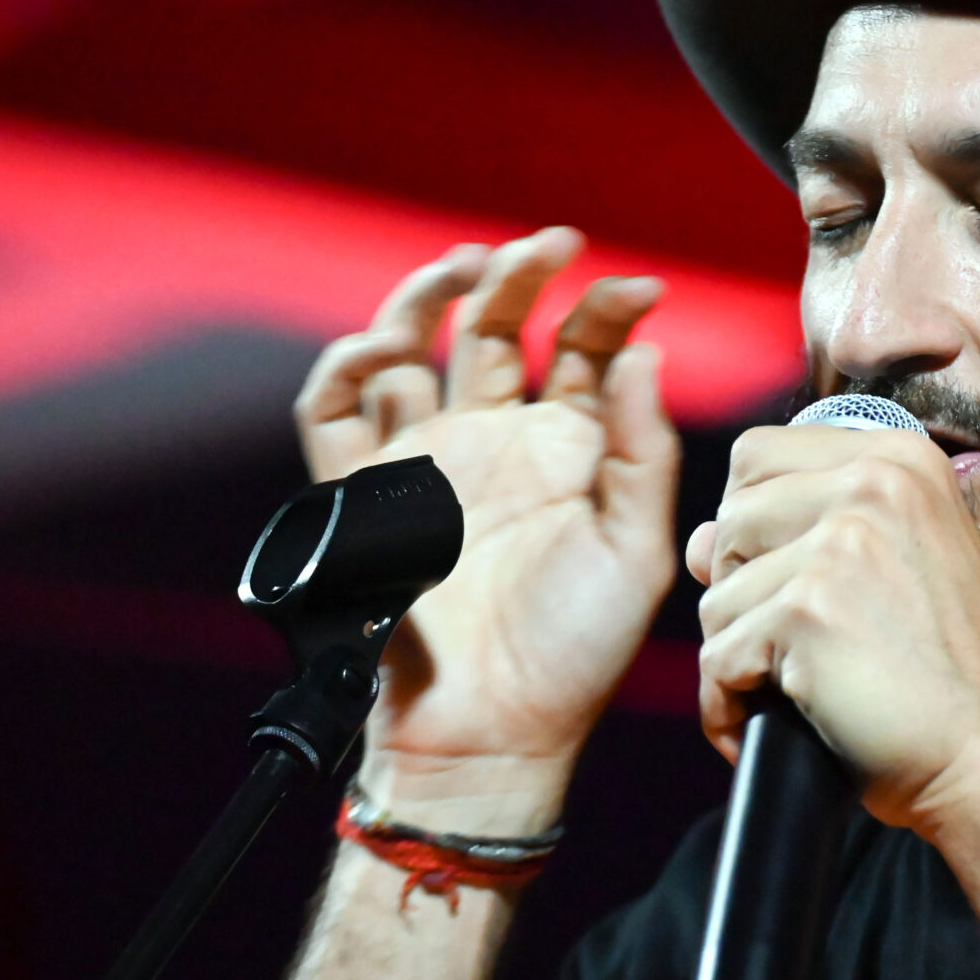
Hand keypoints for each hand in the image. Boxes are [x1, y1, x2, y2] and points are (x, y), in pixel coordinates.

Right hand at [295, 228, 679, 826]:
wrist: (489, 734)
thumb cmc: (572, 655)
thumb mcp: (637, 548)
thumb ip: (641, 449)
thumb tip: (644, 352)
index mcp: (568, 450)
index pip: (581, 348)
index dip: (606, 307)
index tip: (639, 287)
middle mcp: (496, 443)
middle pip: (493, 327)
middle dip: (516, 274)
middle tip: (549, 244)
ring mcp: (427, 462)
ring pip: (411, 348)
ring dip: (428, 296)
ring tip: (466, 268)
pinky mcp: (364, 498)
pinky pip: (335, 416)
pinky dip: (348, 369)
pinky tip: (391, 350)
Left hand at [687, 426, 979, 830]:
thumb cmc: (953, 676)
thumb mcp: (898, 568)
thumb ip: (803, 532)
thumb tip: (698, 542)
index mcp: (901, 458)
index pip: (758, 455)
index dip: (754, 522)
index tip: (792, 579)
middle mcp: (873, 482)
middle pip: (728, 518)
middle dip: (741, 588)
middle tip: (793, 645)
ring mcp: (840, 542)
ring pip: (716, 592)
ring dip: (739, 653)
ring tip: (791, 690)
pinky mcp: (807, 609)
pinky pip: (717, 656)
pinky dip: (730, 705)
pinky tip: (773, 723)